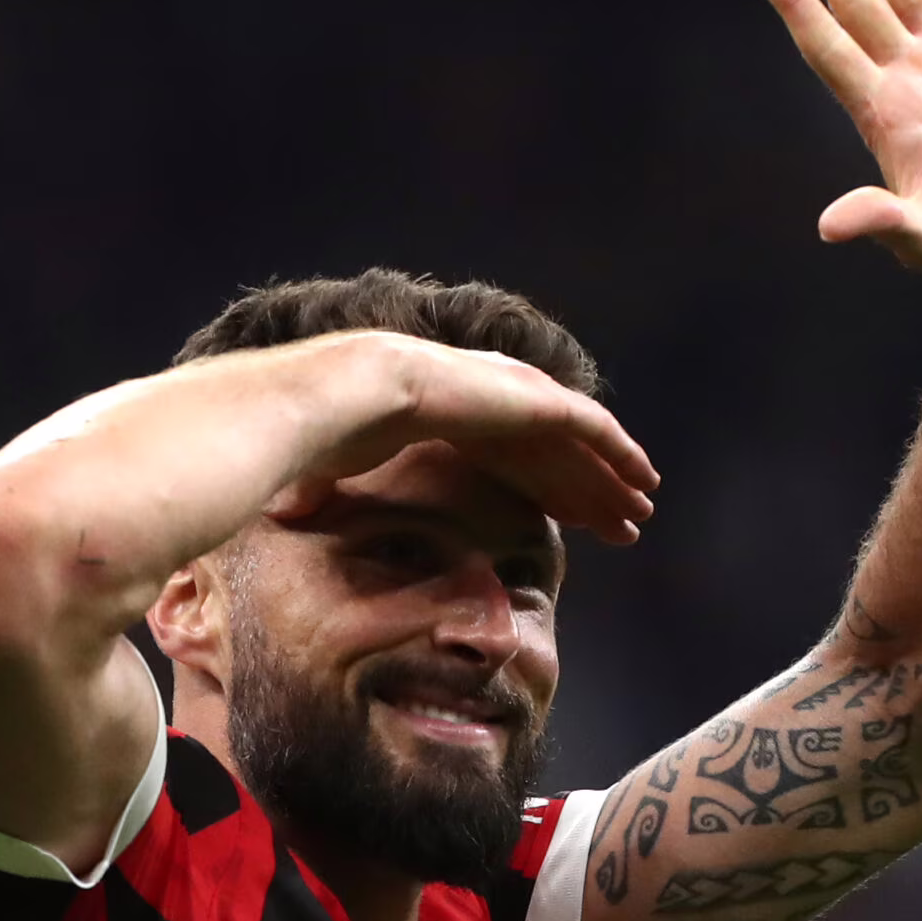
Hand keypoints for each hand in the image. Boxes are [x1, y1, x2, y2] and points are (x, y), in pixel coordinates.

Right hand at [276, 335, 659, 544]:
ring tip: (640, 514)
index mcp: (454, 418)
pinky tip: (643, 480)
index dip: (542, 493)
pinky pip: (591, 430)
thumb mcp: (333, 471)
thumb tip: (279, 516)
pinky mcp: (533, 399)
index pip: (510, 461)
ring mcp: (516, 397)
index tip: (568, 528)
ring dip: (613, 480)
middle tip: (623, 527)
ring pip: (582, 446)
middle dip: (589, 492)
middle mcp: (491, 404)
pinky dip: (619, 454)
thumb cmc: (327, 434)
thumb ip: (329, 490)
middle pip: (554, 456)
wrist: (347, 393)